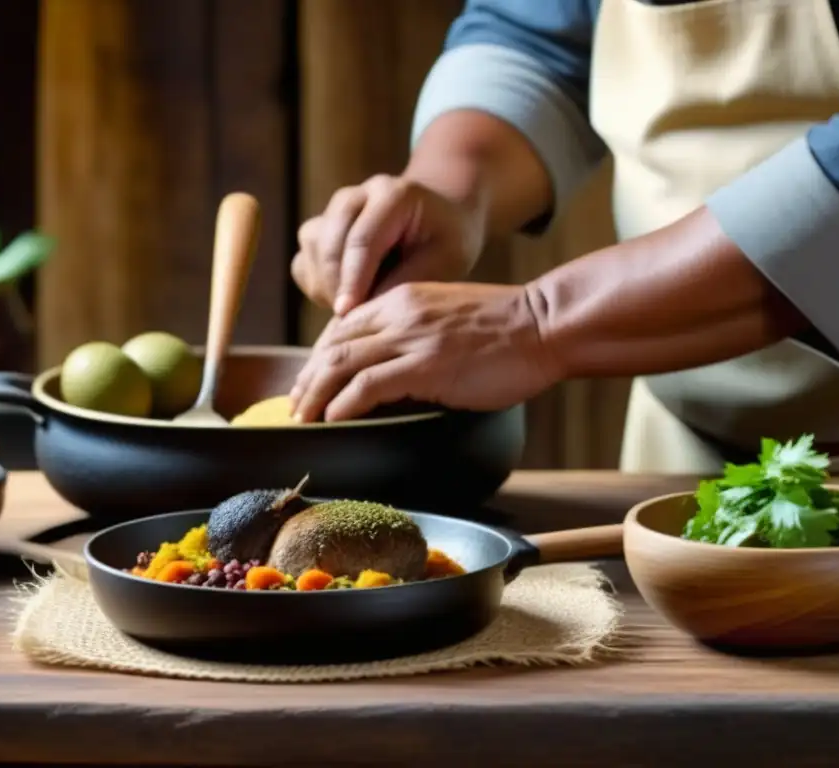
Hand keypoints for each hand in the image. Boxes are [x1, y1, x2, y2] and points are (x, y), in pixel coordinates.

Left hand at [289, 282, 552, 421]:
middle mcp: (399, 312)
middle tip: (295, 404)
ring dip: (315, 393)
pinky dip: (343, 404)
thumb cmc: (508, 328)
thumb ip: (418, 331)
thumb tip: (398, 365)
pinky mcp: (424, 365)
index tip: (311, 379)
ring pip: (341, 363)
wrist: (544, 325)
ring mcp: (410, 338)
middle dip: (308, 377)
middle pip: (333, 344)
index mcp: (403, 299)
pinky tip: (333, 418)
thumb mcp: (450, 317)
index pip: (344, 325)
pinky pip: (366, 385)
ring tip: (303, 417)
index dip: (320, 355)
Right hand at [291, 174, 484, 315]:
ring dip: (325, 284)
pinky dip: (316, 285)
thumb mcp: (444, 260)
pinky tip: (342, 299)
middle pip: (328, 241)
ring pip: (312, 247)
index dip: (353, 280)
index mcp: (392, 194)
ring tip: (354, 308)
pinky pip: (304, 260)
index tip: (348, 314)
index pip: (361, 239)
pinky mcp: (321, 230)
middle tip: (352, 319)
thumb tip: (366, 311)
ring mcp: (333, 210)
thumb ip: (406, 281)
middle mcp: (357, 195)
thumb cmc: (447, 240)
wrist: (439, 219)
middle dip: (336, 284)